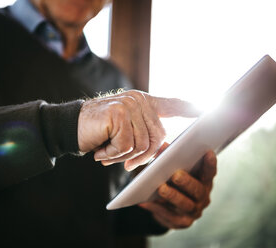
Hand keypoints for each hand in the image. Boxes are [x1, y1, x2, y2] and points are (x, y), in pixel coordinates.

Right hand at [77, 90, 198, 170]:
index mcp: (143, 102)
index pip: (172, 103)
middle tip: (126, 164)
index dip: (189, 108)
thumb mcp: (124, 130)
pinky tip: (101, 152)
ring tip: (107, 154)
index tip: (205, 111)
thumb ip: (142, 132)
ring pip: (142, 144)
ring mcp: (129, 105)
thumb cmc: (98, 132)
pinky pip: (126, 146)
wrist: (69, 127)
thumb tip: (163, 146)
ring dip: (123, 157)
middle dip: (143, 156)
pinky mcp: (118, 113)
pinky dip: (113, 155)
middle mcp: (139, 100)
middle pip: (158, 137)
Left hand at [139, 150, 216, 228]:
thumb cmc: (170, 181)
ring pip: (185, 205)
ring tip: (161, 188)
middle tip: (176, 175)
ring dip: (173, 196)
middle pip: (197, 190)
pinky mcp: (181, 222)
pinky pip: (169, 216)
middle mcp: (203, 197)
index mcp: (203, 181)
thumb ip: (168, 157)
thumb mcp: (170, 168)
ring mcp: (194, 212)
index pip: (209, 172)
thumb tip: (162, 146)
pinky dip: (157, 208)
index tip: (208, 152)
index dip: (210, 164)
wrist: (165, 207)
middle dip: (187, 182)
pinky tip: (146, 202)